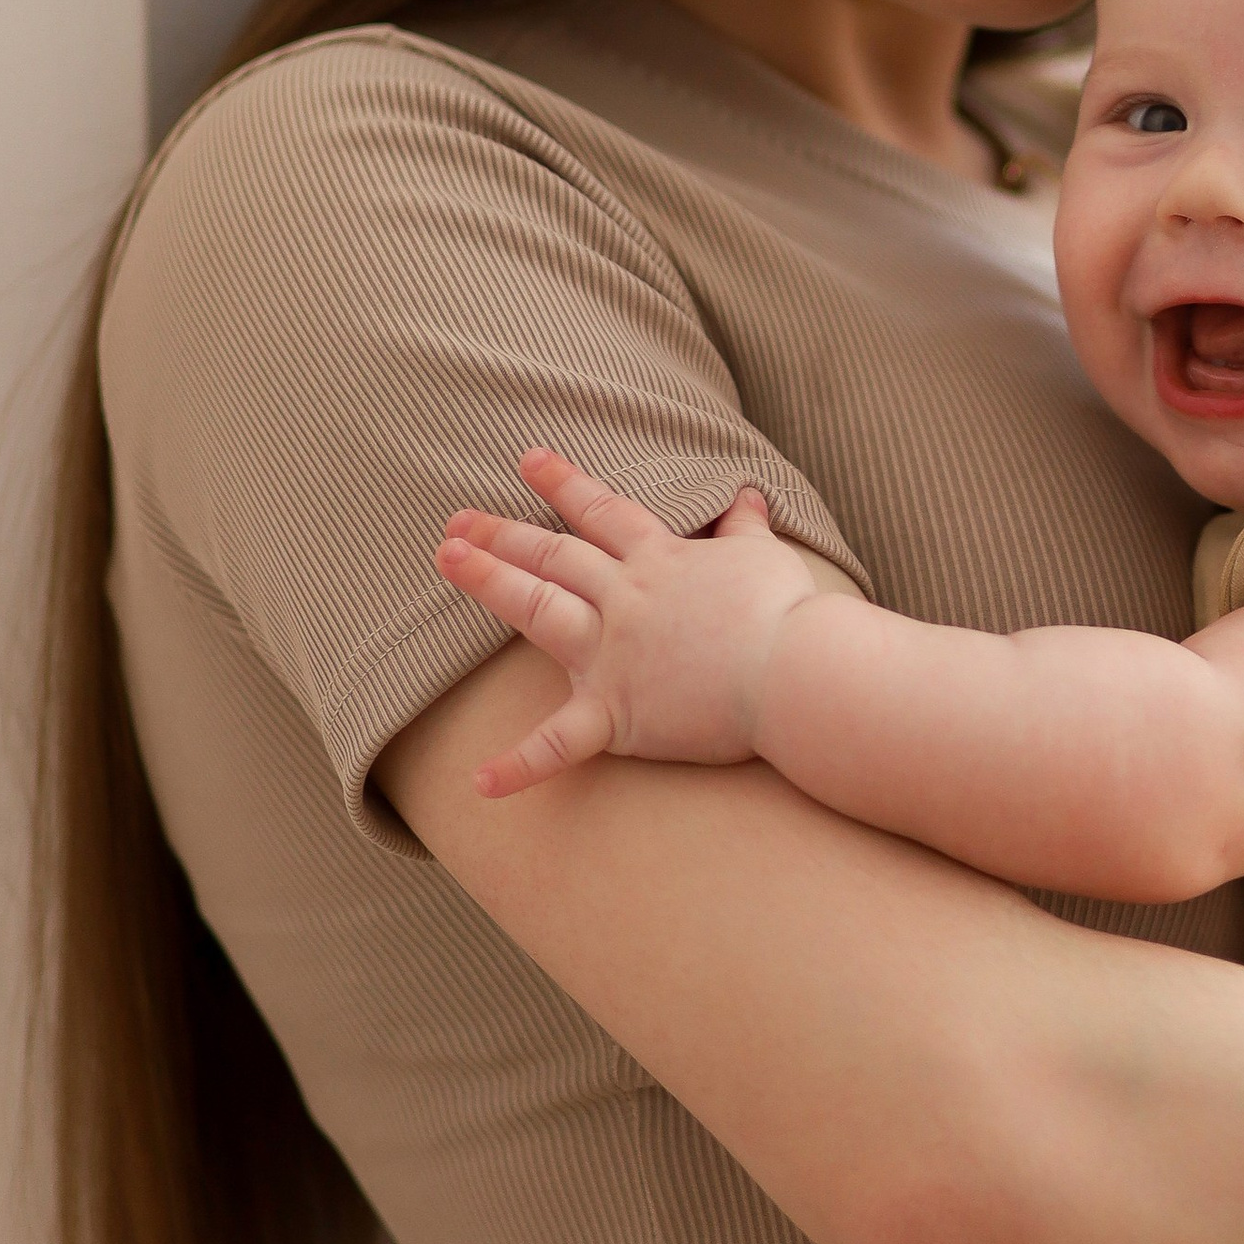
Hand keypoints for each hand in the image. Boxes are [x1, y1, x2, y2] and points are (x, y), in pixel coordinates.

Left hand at [434, 449, 815, 792]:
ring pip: (539, 610)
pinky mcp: (618, 713)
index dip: (563, 483)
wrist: (796, 674)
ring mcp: (614, 654)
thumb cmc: (787, 614)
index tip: (529, 460)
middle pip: (555, 556)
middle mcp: (626, 598)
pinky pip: (560, 743)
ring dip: (489, 582)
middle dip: (503, 533)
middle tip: (457, 520)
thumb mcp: (765, 556)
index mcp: (660, 561)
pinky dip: (521, 765)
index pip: (602, 512)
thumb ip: (746, 527)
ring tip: (447, 557)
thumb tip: (746, 495)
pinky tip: (480, 783)